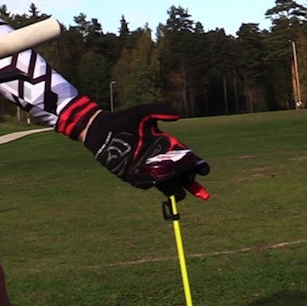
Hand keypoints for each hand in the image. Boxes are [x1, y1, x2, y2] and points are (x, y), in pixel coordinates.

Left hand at [65, 101, 209, 198]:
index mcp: (164, 143)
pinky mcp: (131, 174)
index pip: (184, 156)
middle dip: (188, 181)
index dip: (196, 163)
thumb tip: (179, 115)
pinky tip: (158, 186)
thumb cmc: (123, 119)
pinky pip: (144, 182)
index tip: (205, 169)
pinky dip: (152, 185)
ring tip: (180, 194)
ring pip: (164, 182)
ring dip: (173, 188)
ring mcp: (145, 167)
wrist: (101, 129)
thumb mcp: (144, 112)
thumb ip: (161, 111)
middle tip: (196, 186)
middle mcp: (157, 157)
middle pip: (178, 173)